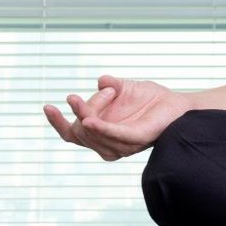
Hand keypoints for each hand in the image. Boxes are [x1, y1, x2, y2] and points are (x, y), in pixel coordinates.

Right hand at [43, 75, 193, 160]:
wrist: (178, 105)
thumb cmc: (150, 99)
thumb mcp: (125, 88)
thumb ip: (111, 86)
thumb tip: (100, 81)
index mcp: (101, 132)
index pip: (71, 134)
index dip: (57, 123)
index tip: (47, 106)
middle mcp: (108, 142)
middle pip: (79, 132)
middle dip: (78, 111)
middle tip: (78, 96)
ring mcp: (121, 144)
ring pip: (92, 132)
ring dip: (91, 110)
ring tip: (106, 93)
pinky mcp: (135, 140)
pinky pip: (113, 136)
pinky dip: (100, 128)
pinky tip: (89, 120)